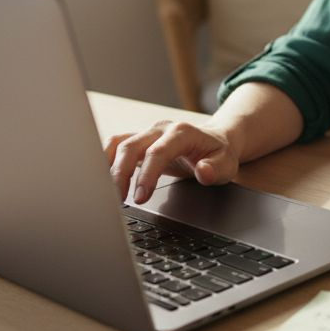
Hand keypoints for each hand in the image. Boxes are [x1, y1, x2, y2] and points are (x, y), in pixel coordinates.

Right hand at [104, 119, 239, 203]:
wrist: (214, 140)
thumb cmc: (219, 154)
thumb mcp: (227, 164)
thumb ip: (216, 169)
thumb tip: (204, 172)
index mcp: (181, 132)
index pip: (157, 152)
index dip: (146, 175)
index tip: (140, 197)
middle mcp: (160, 129)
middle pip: (131, 146)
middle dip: (121, 174)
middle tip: (119, 201)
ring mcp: (147, 133)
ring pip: (119, 144)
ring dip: (108, 167)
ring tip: (106, 193)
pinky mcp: (139, 140)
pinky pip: (116, 145)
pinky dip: (106, 160)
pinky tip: (102, 179)